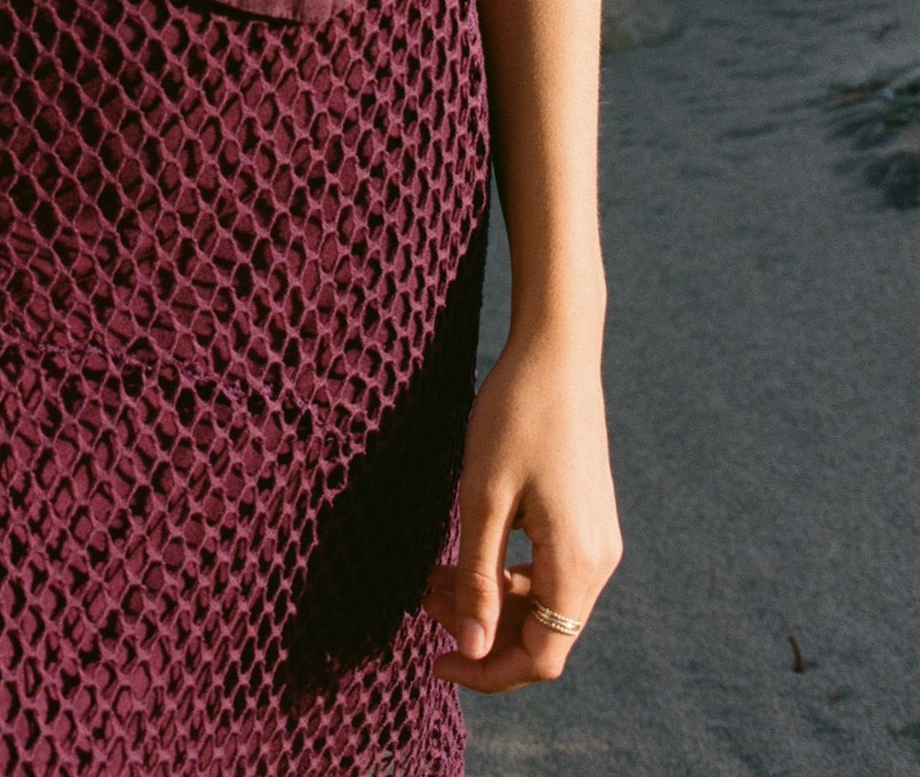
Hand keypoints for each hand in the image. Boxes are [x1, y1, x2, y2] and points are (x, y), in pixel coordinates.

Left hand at [420, 326, 621, 690]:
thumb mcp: (482, 497)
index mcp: (577, 563)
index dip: (487, 672)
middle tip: (422, 605)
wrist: (556, 350)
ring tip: (431, 579)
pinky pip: (549, 567)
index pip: (540, 657)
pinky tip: (466, 550)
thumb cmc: (515, 415)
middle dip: (482, 630)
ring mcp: (597, 537)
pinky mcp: (587, 516)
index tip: (433, 661)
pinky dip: (507, 571)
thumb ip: (476, 579)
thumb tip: (471, 650)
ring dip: (490, 598)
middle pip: (544, 634)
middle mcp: (598, 560)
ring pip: (544, 600)